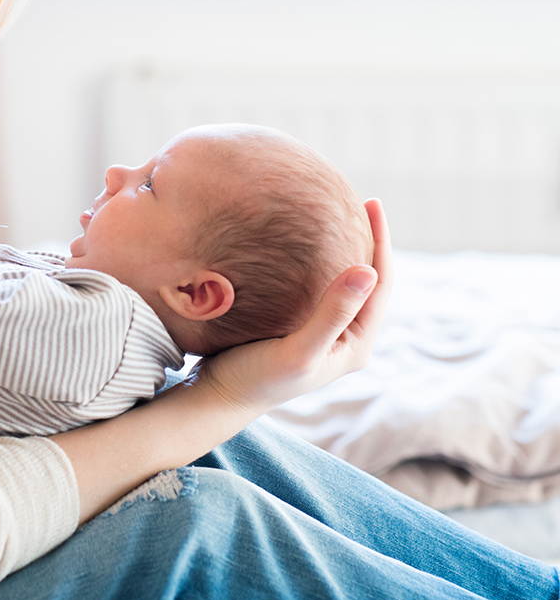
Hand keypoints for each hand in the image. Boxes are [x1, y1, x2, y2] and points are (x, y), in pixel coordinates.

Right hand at [190, 198, 391, 413]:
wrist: (218, 398)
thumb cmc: (256, 378)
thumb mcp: (297, 349)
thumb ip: (332, 313)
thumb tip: (369, 269)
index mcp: (357, 344)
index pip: (380, 282)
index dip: (381, 241)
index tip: (372, 201)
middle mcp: (346, 339)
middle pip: (369, 281)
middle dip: (368, 241)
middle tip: (360, 201)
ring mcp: (325, 335)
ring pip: (345, 284)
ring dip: (345, 251)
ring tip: (337, 216)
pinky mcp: (302, 330)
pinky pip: (321, 287)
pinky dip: (320, 262)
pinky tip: (303, 245)